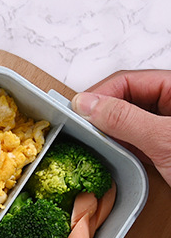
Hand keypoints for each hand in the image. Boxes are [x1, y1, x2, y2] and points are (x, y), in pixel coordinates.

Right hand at [71, 70, 170, 186]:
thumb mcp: (164, 140)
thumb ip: (124, 118)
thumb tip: (88, 104)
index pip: (128, 81)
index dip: (100, 95)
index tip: (76, 113)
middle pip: (127, 98)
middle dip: (103, 114)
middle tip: (81, 131)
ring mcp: (170, 127)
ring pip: (130, 120)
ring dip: (111, 132)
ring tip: (95, 144)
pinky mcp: (169, 148)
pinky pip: (138, 140)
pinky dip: (123, 147)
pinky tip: (113, 156)